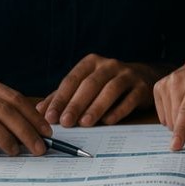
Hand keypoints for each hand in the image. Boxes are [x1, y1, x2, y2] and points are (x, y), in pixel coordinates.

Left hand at [38, 55, 159, 127]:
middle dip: (76, 104)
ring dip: (96, 107)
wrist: (144, 77)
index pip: (72, 80)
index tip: (50, 116)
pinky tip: (108, 122)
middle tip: (65, 122)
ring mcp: (127, 75)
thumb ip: (63, 96)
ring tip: (85, 123)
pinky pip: (130, 99)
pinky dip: (118, 110)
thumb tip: (41, 111)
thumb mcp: (85, 85)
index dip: (60, 98)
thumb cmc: (107, 84)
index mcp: (91, 62)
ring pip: (110, 90)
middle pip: (90, 84)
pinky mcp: (142, 87)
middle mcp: (109, 65)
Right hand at [153, 52, 184, 150]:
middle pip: (177, 119)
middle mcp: (178, 79)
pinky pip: (163, 117)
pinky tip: (183, 106)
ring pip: (169, 120)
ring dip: (182, 124)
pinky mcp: (158, 87)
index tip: (175, 146)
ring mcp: (166, 82)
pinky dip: (173, 118)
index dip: (182, 130)